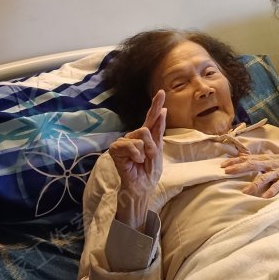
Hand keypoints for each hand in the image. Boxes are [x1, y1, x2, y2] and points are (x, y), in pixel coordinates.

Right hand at [108, 90, 166, 229]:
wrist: (141, 187)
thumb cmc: (149, 172)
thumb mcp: (158, 150)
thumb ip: (158, 130)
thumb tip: (163, 111)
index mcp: (146, 136)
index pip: (151, 118)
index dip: (156, 104)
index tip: (162, 92)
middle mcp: (134, 136)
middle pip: (146, 128)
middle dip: (152, 145)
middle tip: (148, 158)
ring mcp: (124, 141)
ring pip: (139, 136)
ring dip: (144, 151)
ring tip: (140, 161)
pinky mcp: (116, 149)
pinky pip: (130, 144)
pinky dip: (135, 154)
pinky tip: (134, 162)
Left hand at [221, 153, 278, 198]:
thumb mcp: (272, 160)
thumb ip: (259, 160)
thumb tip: (244, 158)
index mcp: (266, 159)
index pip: (248, 158)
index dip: (235, 161)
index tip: (222, 166)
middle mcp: (270, 164)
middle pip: (252, 164)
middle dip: (239, 168)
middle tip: (227, 172)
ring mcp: (278, 172)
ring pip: (264, 178)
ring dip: (254, 184)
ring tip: (245, 191)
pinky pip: (278, 186)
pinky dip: (272, 191)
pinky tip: (265, 197)